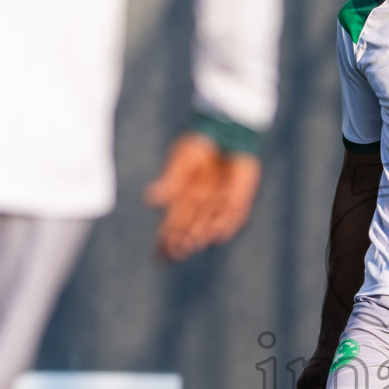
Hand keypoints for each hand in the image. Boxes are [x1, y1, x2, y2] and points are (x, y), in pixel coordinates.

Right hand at [143, 132, 261, 260]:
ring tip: (192, 244)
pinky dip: (226, 225)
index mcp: (182, 198)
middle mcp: (199, 205)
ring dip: (200, 235)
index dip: (165, 241)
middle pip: (188, 230)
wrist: (225, 133)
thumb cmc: (199, 145)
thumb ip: (170, 182)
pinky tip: (217, 235)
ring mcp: (219, 203)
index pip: (171, 226)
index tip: (160, 255)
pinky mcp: (238, 199)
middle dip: (182, 242)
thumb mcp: (181, 161)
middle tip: (178, 252)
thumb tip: (150, 201)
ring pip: (208, 225)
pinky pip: (233, 217)